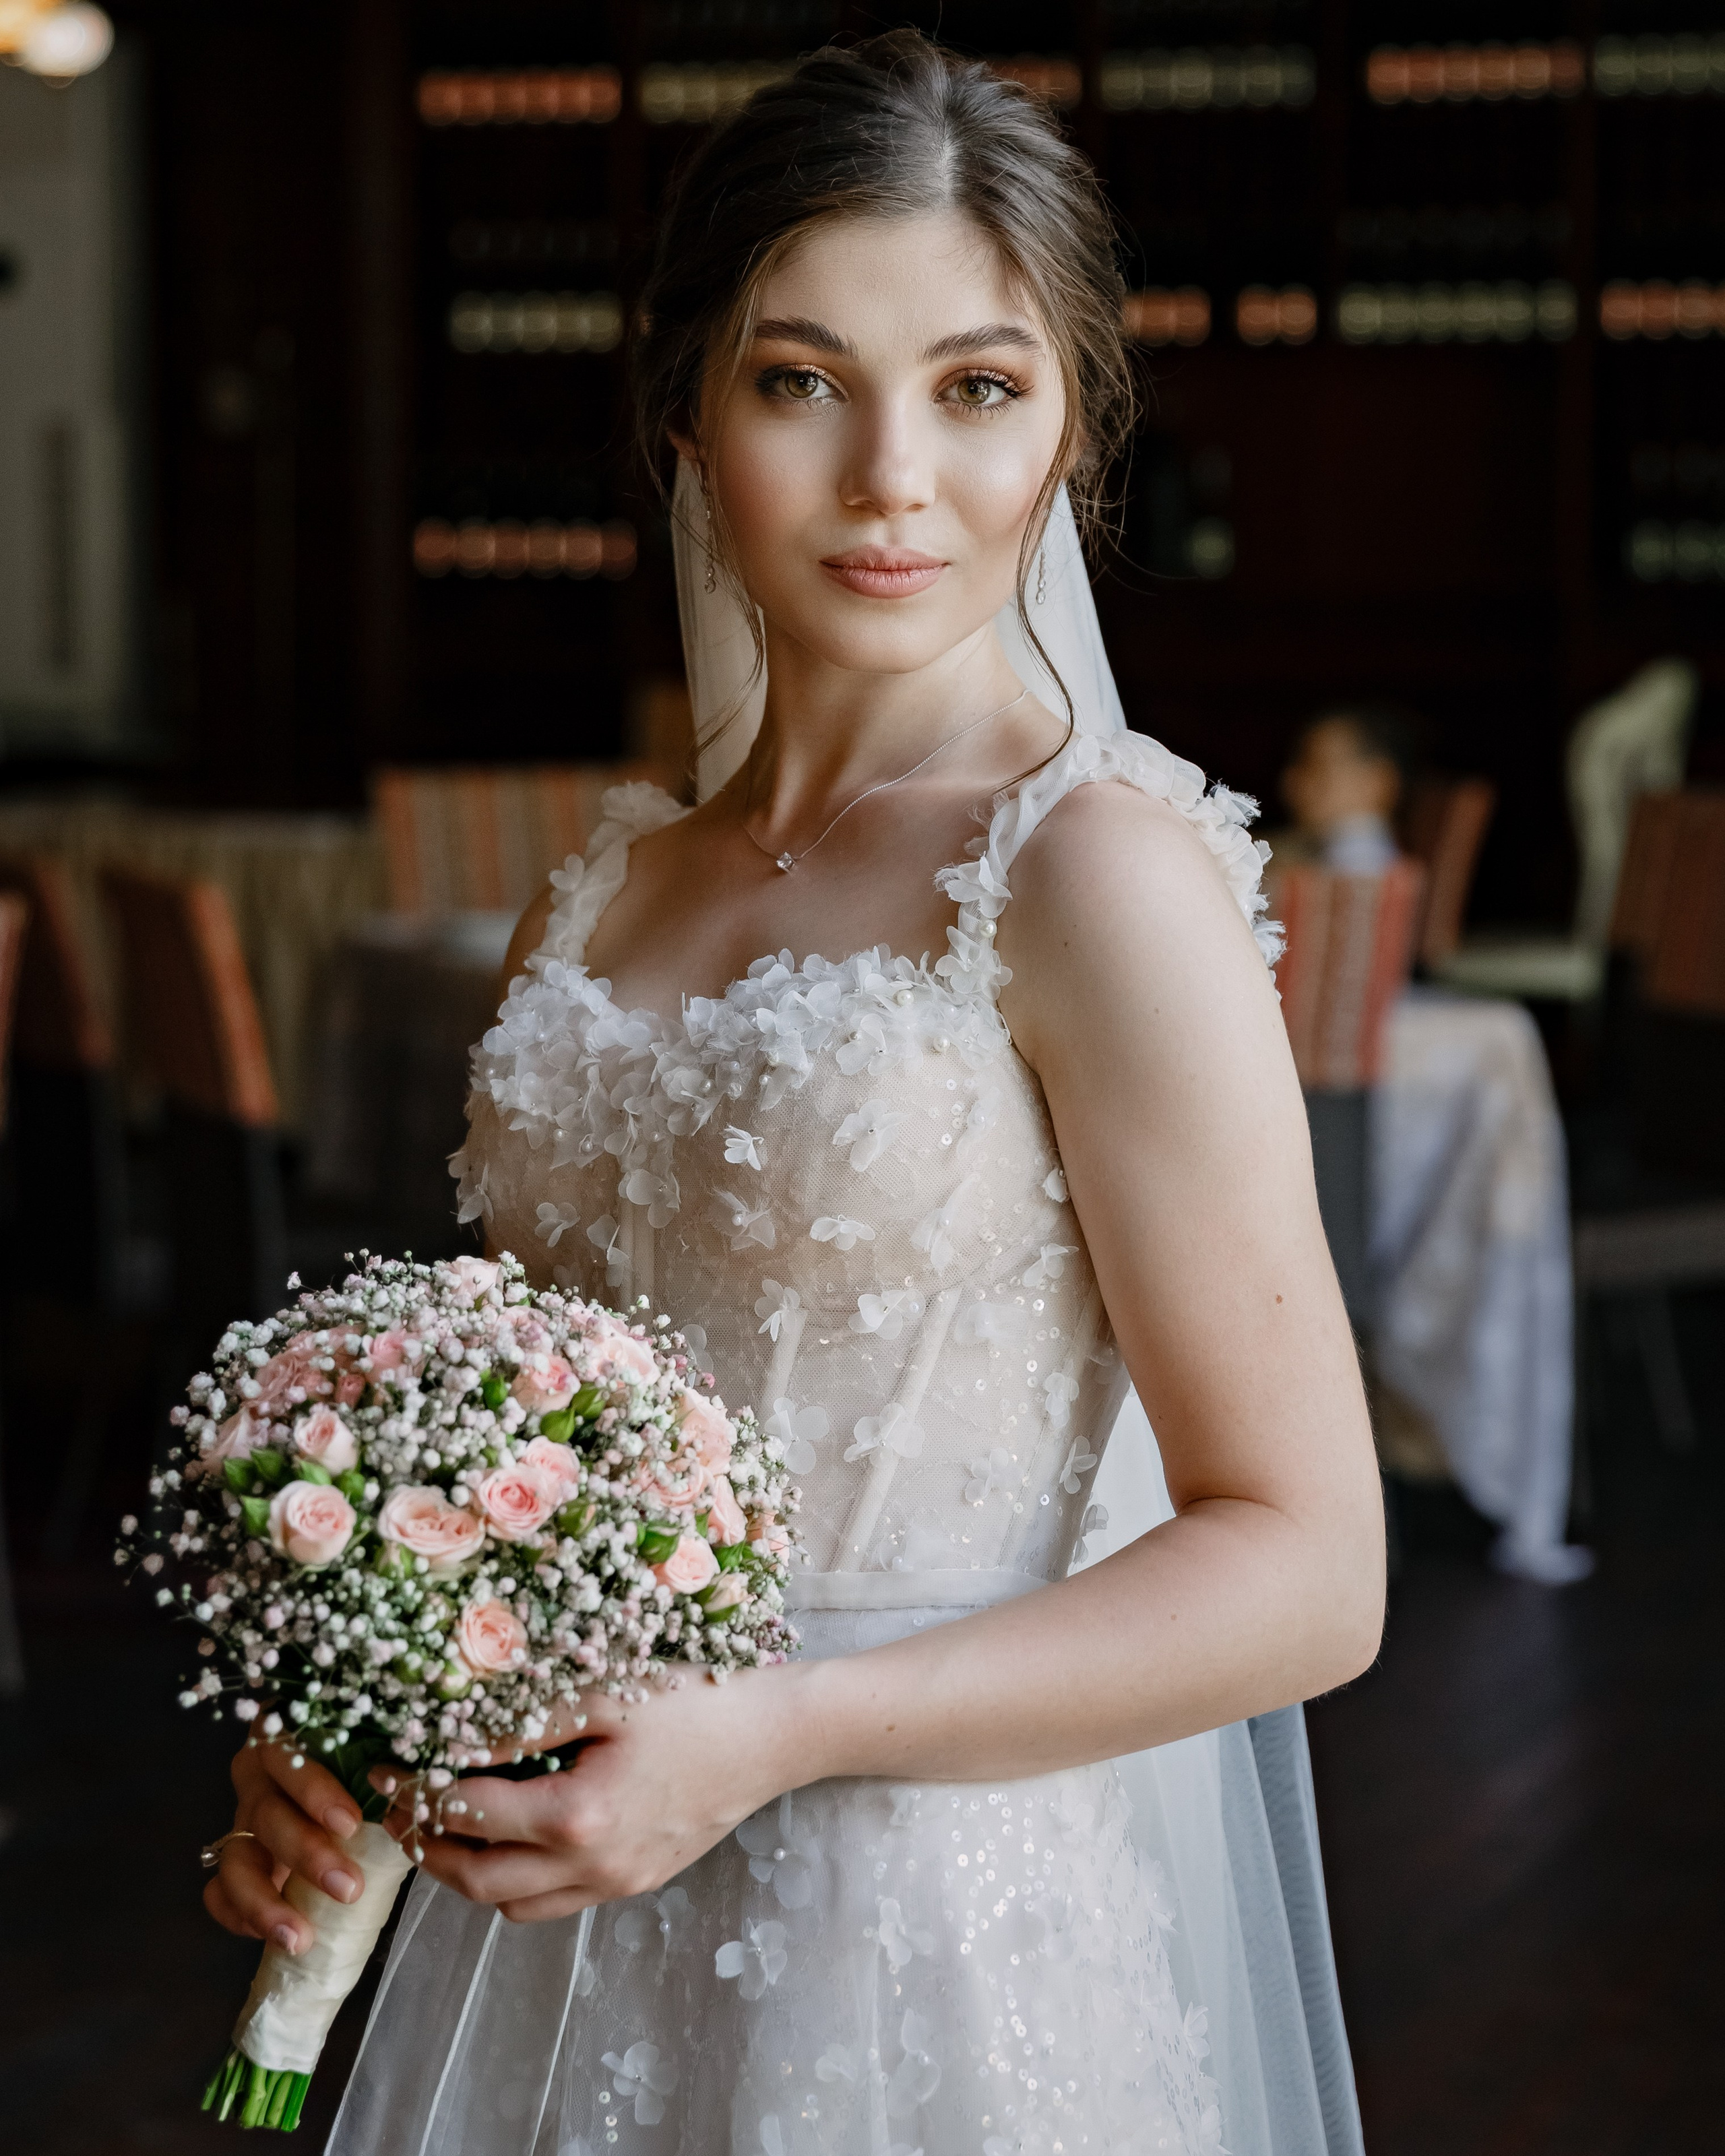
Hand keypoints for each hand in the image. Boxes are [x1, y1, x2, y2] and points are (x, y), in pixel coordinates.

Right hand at [203, 1740, 366, 1955]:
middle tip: (349, 1888)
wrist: (340, 1790)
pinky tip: (274, 1936)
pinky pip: (219, 1891)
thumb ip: (383, 1770)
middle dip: (306, 1854)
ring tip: (300, 1938)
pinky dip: (240, 1915)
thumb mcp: (372, 1754)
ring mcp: (241, 1821)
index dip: (315, 1791)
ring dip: (265, 1902)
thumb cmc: (363, 1764)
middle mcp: (258, 1778)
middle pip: (267, 1813)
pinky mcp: (232, 1860)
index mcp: (289, 1741)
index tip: (350, 1825)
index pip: (289, 1757)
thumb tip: (415, 1801)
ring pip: (237, 1860)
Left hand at [374, 1666, 800, 1923]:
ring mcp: (618, 1883)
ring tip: (447, 1829)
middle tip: (400, 1812)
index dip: (417, 1794)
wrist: (777, 1736)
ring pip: (514, 1906)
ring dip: (469, 1875)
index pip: (470, 1816)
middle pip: (479, 1880)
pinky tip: (514, 1839)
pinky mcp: (638, 1882)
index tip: (386, 1771)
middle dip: (429, 1850)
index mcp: (579, 1817)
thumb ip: (525, 1721)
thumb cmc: (696, 1700)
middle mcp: (593, 1866)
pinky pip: (557, 1903)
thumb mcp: (606, 1693)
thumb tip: (452, 1736)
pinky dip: (518, 1882)